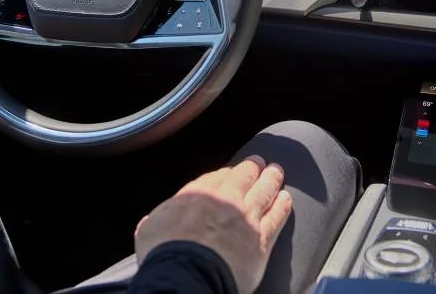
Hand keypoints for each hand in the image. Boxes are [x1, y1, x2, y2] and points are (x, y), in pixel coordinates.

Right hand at [135, 157, 292, 293]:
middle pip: (242, 177)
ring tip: (277, 172)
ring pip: (263, 191)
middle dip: (251, 167)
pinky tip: (286, 199)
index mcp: (195, 195)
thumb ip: (153, 222)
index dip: (225, 174)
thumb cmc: (165, 254)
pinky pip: (277, 217)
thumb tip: (149, 223)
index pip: (214, 178)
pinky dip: (283, 205)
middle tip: (258, 162)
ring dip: (271, 179)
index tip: (230, 172)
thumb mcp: (148, 231)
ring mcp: (245, 217)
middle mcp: (223, 199)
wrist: (188, 273)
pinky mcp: (262, 238)